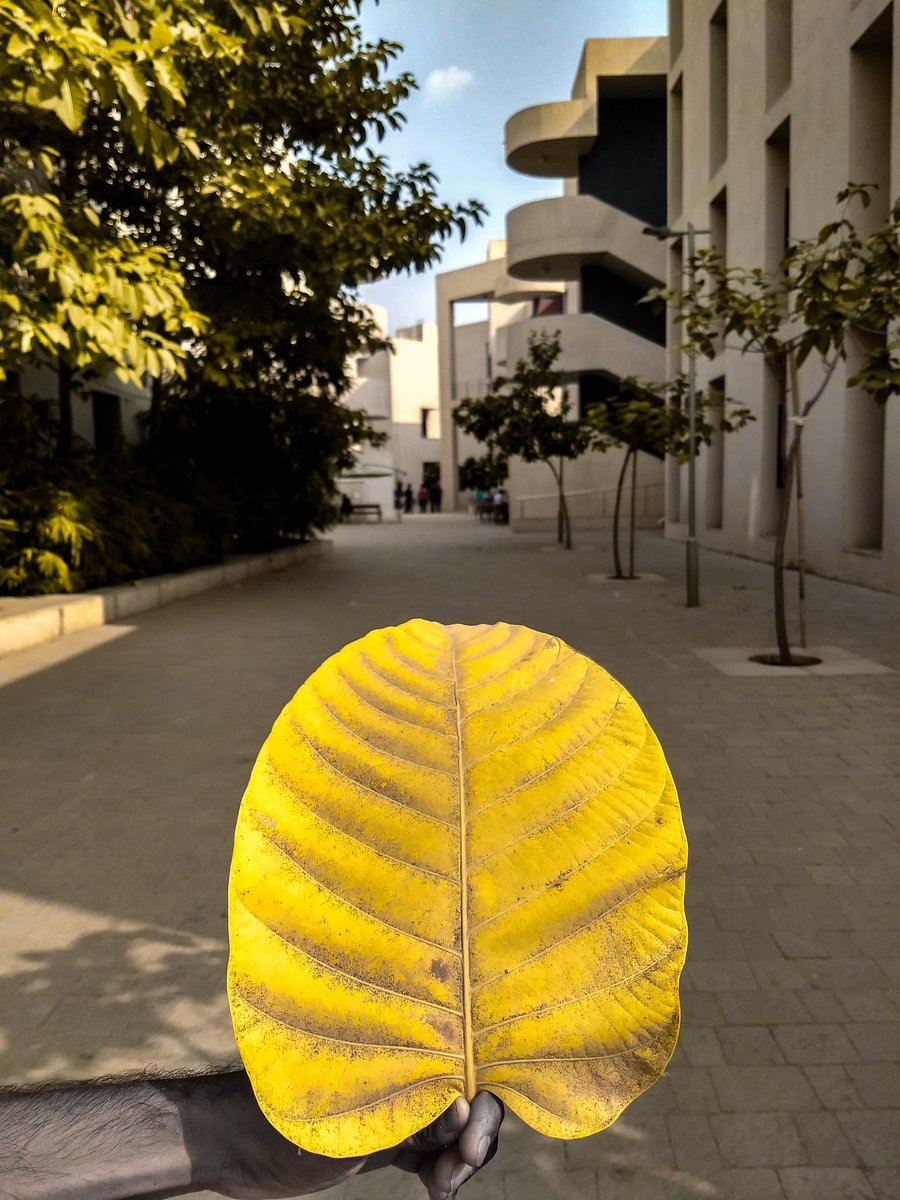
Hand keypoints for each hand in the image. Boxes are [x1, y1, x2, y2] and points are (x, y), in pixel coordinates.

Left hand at [189, 1071, 503, 1199]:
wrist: (235, 1142)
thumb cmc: (287, 1116)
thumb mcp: (357, 1118)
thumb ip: (413, 1108)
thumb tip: (467, 1105)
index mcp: (400, 1045)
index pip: (466, 1065)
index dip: (482, 1106)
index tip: (467, 1144)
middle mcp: (406, 1067)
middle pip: (468, 1099)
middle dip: (474, 1137)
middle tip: (455, 1171)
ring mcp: (397, 1102)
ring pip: (452, 1131)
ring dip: (457, 1161)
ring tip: (443, 1188)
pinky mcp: (387, 1135)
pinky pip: (431, 1153)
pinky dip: (441, 1174)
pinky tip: (440, 1194)